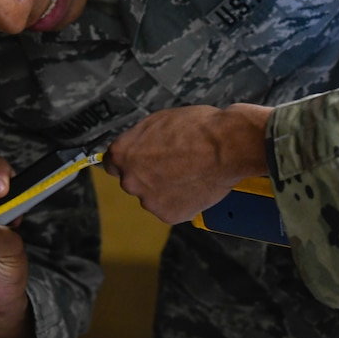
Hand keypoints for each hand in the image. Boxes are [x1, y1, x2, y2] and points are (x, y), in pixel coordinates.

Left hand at [103, 104, 270, 223]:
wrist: (227, 146)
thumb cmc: (197, 128)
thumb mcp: (158, 122)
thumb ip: (140, 140)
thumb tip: (137, 148)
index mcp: (123, 154)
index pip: (111, 164)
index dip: (128, 162)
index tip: (138, 162)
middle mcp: (130, 180)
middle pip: (133, 181)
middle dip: (148, 176)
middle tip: (172, 165)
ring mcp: (149, 201)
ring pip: (153, 196)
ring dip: (165, 189)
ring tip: (189, 174)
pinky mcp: (169, 215)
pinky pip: (171, 208)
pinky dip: (181, 201)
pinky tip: (195, 186)